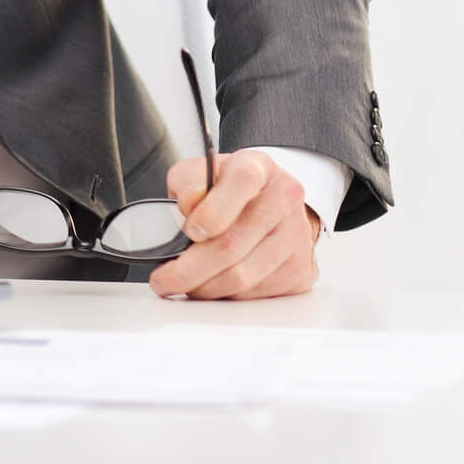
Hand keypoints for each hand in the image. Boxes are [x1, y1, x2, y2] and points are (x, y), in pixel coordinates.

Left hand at [148, 148, 320, 299]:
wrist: (267, 204)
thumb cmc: (226, 189)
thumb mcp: (199, 171)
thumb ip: (189, 183)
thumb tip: (190, 206)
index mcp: (258, 168)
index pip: (242, 182)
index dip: (212, 210)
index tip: (190, 231)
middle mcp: (284, 200)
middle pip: (233, 243)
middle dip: (189, 269)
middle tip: (164, 280)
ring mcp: (296, 238)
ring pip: (242, 276)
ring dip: (204, 287)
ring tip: (183, 283)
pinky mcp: (300, 271)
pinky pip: (254, 295)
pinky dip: (225, 295)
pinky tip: (211, 285)